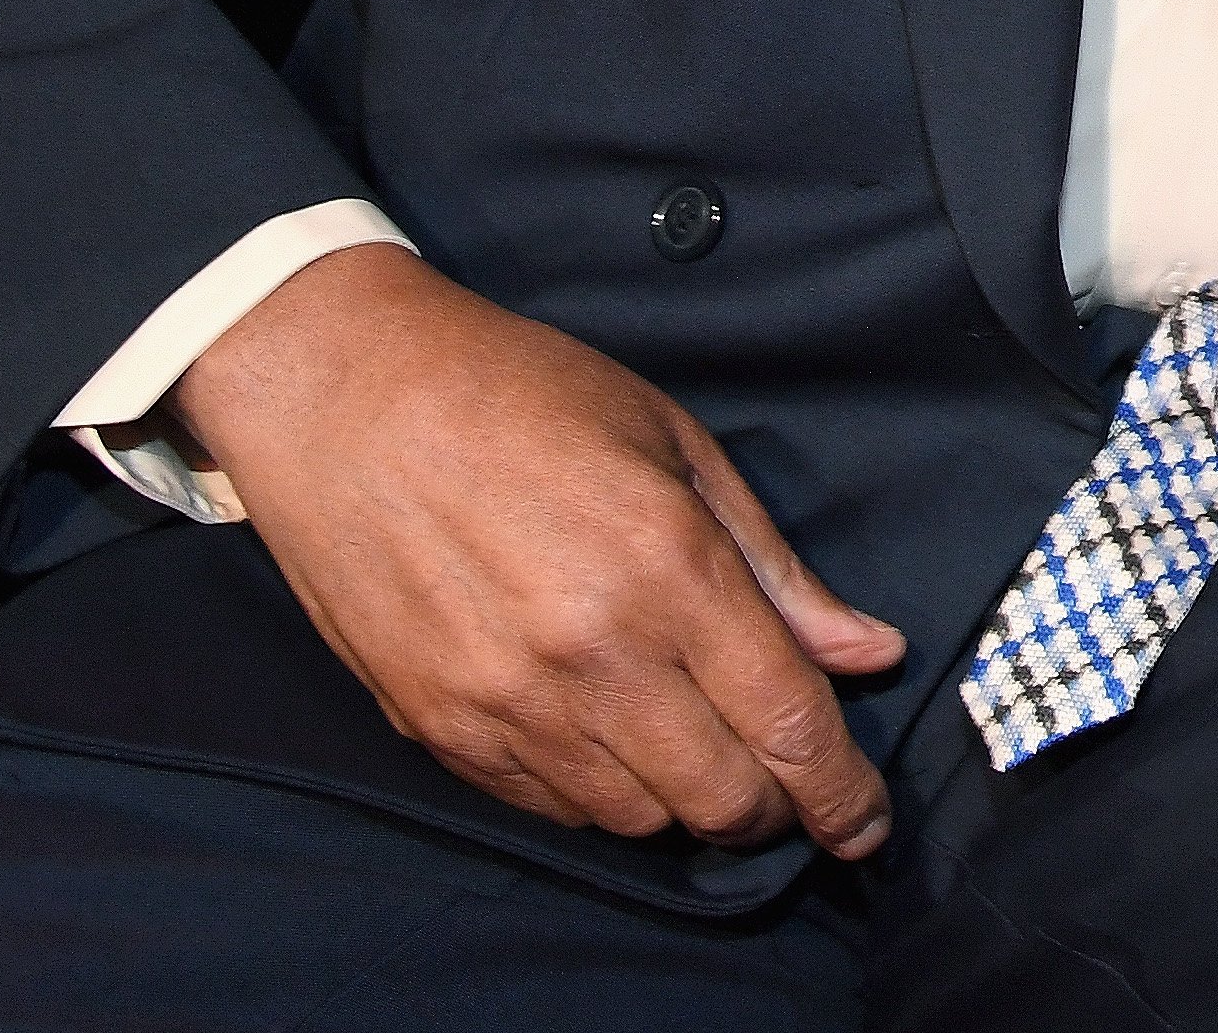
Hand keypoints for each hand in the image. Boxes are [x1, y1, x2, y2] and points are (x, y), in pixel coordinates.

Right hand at [174, 244, 905, 856]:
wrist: (349, 397)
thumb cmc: (524, 396)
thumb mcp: (679, 446)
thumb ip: (777, 570)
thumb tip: (868, 653)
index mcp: (668, 570)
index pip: (787, 725)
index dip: (843, 794)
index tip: (867, 822)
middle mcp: (592, 656)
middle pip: (721, 801)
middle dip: (778, 810)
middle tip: (792, 785)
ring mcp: (509, 705)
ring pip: (639, 821)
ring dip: (688, 806)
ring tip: (701, 752)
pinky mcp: (442, 731)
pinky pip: (553, 811)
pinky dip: (604, 797)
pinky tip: (616, 743)